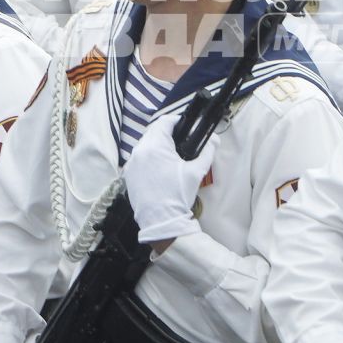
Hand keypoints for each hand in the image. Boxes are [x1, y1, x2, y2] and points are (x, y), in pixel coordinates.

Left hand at [121, 111, 214, 245]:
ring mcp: (131, 163)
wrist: (161, 221)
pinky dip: (147, 157)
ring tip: (169, 153)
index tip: (185, 126)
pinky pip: (138, 158)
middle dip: (166, 132)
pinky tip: (158, 167)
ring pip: (144, 144)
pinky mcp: (128, 174)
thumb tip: (215, 139)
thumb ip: (207, 151)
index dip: (176, 121)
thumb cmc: (178, 194)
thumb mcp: (197, 171)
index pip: (164, 122)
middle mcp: (139, 151)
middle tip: (179, 139)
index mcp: (155, 146)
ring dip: (156, 144)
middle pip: (152, 131)